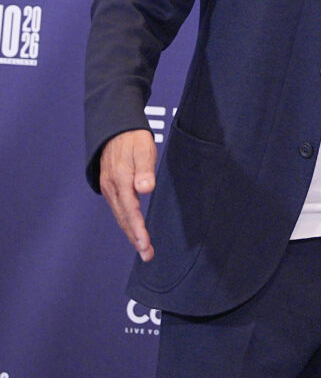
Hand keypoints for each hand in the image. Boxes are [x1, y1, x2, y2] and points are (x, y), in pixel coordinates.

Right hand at [98, 129, 156, 261]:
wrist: (115, 128)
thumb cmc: (134, 139)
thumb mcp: (143, 149)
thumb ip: (145, 170)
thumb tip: (145, 189)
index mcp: (121, 180)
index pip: (130, 210)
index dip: (138, 229)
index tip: (144, 245)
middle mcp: (112, 187)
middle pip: (124, 218)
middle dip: (135, 238)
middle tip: (147, 255)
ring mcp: (109, 188)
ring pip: (120, 216)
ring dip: (131, 233)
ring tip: (143, 248)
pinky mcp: (110, 187)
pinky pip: (118, 209)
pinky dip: (126, 222)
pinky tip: (133, 230)